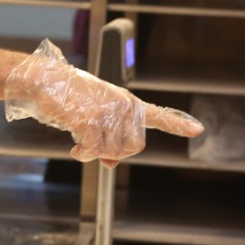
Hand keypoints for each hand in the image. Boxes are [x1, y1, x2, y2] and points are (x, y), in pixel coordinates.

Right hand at [5, 39, 203, 166]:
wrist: (45, 81)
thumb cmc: (69, 98)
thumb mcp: (94, 117)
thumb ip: (109, 138)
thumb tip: (112, 164)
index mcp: (127, 102)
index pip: (158, 115)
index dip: (178, 124)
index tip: (198, 129)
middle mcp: (123, 106)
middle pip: (134, 148)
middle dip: (115, 153)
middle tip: (96, 146)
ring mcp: (108, 113)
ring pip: (112, 153)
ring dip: (93, 153)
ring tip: (80, 139)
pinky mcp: (91, 121)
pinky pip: (92, 151)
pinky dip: (82, 154)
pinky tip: (74, 145)